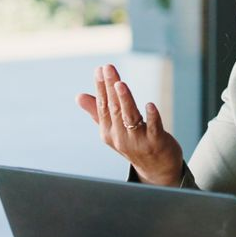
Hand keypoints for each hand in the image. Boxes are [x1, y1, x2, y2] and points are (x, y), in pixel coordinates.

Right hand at [75, 64, 183, 183]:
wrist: (156, 169)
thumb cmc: (134, 144)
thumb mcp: (113, 130)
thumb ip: (97, 112)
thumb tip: (79, 96)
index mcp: (108, 132)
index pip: (103, 106)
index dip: (101, 87)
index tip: (99, 69)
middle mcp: (120, 137)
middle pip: (114, 108)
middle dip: (111, 87)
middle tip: (108, 67)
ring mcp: (138, 141)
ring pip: (130, 117)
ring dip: (125, 100)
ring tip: (120, 84)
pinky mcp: (156, 142)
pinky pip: (153, 128)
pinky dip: (152, 117)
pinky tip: (150, 104)